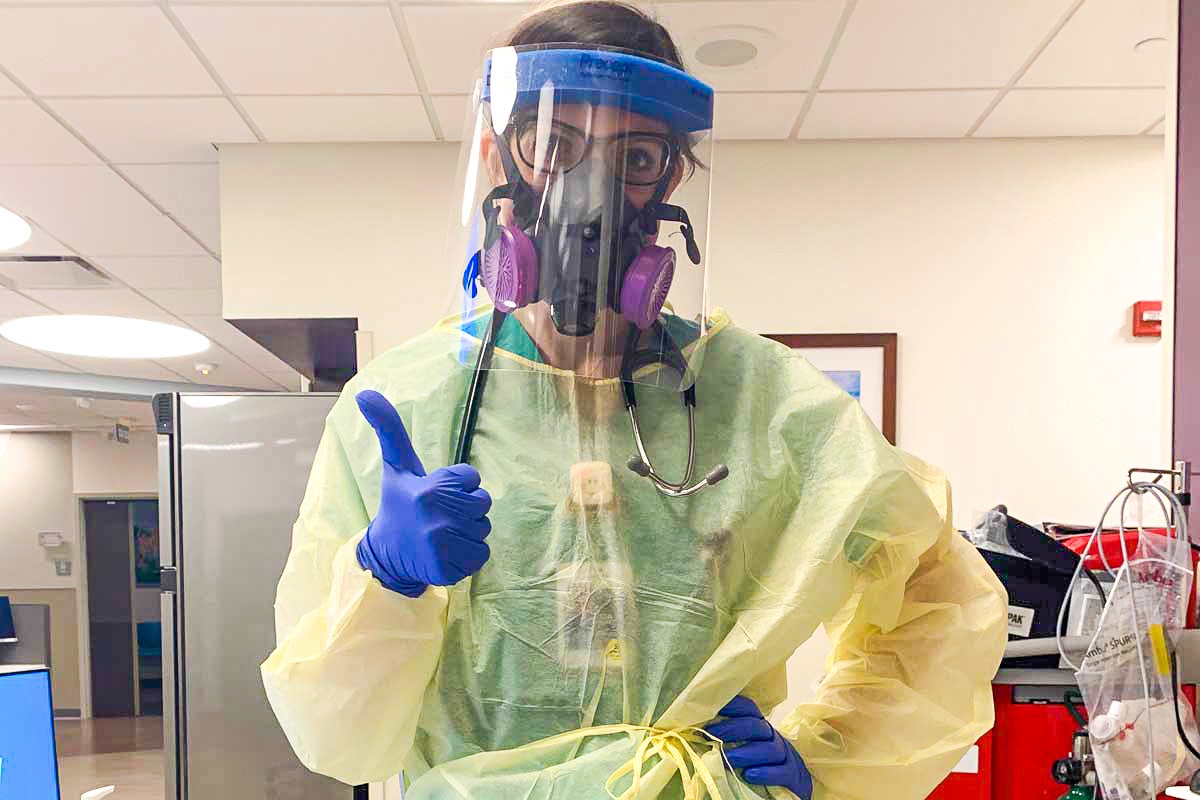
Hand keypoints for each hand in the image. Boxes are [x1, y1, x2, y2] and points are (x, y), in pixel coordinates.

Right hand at [354, 390, 491, 596]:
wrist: (387, 555)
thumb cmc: (398, 504)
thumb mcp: (396, 467)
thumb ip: (389, 429)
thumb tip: (365, 393)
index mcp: (428, 489)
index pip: (472, 477)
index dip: (458, 484)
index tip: (436, 493)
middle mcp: (437, 515)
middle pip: (482, 503)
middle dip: (466, 508)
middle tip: (441, 515)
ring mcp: (443, 544)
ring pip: (483, 530)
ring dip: (468, 533)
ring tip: (443, 534)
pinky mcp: (449, 567)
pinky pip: (481, 555)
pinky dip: (468, 555)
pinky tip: (446, 552)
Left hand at [706, 696, 812, 799]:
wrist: (793, 784)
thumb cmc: (763, 765)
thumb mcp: (746, 748)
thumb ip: (728, 741)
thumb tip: (699, 735)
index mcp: (760, 728)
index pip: (750, 709)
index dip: (734, 705)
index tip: (714, 707)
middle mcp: (773, 737)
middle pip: (757, 726)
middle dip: (733, 728)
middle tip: (712, 735)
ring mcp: (785, 755)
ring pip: (770, 748)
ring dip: (747, 752)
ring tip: (727, 759)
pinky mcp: (793, 775)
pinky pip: (783, 771)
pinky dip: (766, 773)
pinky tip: (750, 775)